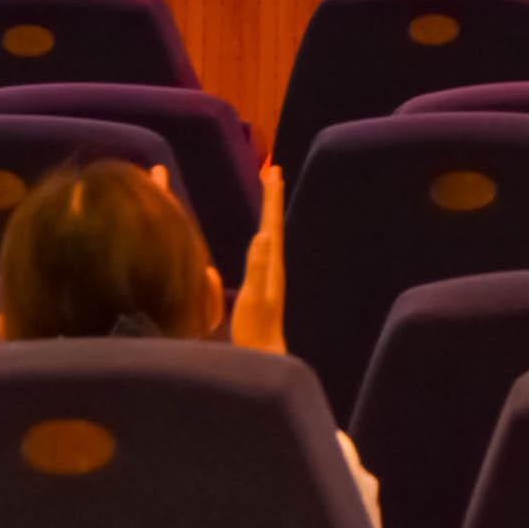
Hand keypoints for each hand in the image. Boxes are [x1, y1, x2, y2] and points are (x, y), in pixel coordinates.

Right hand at [224, 166, 288, 355]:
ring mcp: (270, 274)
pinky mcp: (264, 283)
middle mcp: (274, 264)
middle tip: (274, 171)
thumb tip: (263, 234)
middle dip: (273, 197)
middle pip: (274, 223)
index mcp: (271, 263)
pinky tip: (261, 234)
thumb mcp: (254, 297)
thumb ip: (258, 267)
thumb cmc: (255, 330)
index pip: (271, 223)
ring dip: (269, 211)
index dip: (271, 197)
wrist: (264, 356)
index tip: (273, 171)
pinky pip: (265, 247)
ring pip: (271, 233)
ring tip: (270, 193)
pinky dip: (264, 231)